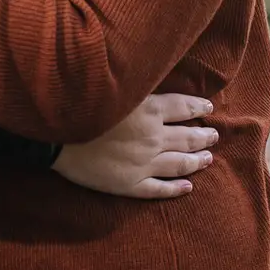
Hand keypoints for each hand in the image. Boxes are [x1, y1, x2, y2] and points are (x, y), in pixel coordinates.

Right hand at [53, 93, 217, 200]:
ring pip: (178, 164)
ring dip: (196, 161)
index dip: (198, 107)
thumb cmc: (82, 103)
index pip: (183, 108)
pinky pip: (158, 190)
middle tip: (214, 136)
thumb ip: (139, 86)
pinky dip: (176, 189)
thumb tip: (156, 79)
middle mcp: (152, 138)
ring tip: (208, 159)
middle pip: (186, 138)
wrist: (55, 135)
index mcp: (150, 111)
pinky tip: (187, 187)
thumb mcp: (115, 84)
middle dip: (203, 137)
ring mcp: (142, 164)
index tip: (208, 108)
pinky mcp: (129, 185)